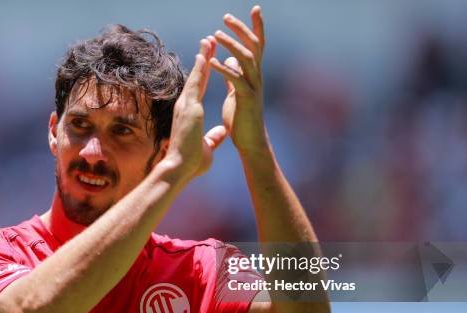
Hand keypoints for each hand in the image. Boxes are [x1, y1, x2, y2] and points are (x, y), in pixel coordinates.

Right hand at [164, 38, 227, 179]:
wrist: (179, 169)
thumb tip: (222, 133)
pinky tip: (205, 55)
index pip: (198, 88)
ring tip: (209, 41)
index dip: (203, 73)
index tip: (208, 59)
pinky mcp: (189, 108)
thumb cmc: (190, 163)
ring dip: (202, 57)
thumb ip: (213, 138)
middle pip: (196, 77)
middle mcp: (185, 106)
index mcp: (190, 114)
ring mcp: (186, 106)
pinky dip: (200, 68)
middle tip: (209, 41)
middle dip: (203, 58)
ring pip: (195, 76)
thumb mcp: (206, 147)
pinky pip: (195, 83)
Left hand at [210, 6, 266, 152]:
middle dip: (241, 29)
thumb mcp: (237, 93)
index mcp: (253, 75)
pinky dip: (224, 69)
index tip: (255, 8)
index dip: (255, 27)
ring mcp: (254, 87)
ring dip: (231, 44)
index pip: (256, 46)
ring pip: (246, 59)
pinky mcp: (247, 99)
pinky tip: (212, 61)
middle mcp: (257, 77)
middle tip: (226, 16)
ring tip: (216, 35)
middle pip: (253, 46)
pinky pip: (236, 79)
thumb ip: (235, 75)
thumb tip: (230, 58)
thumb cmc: (242, 119)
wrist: (250, 143)